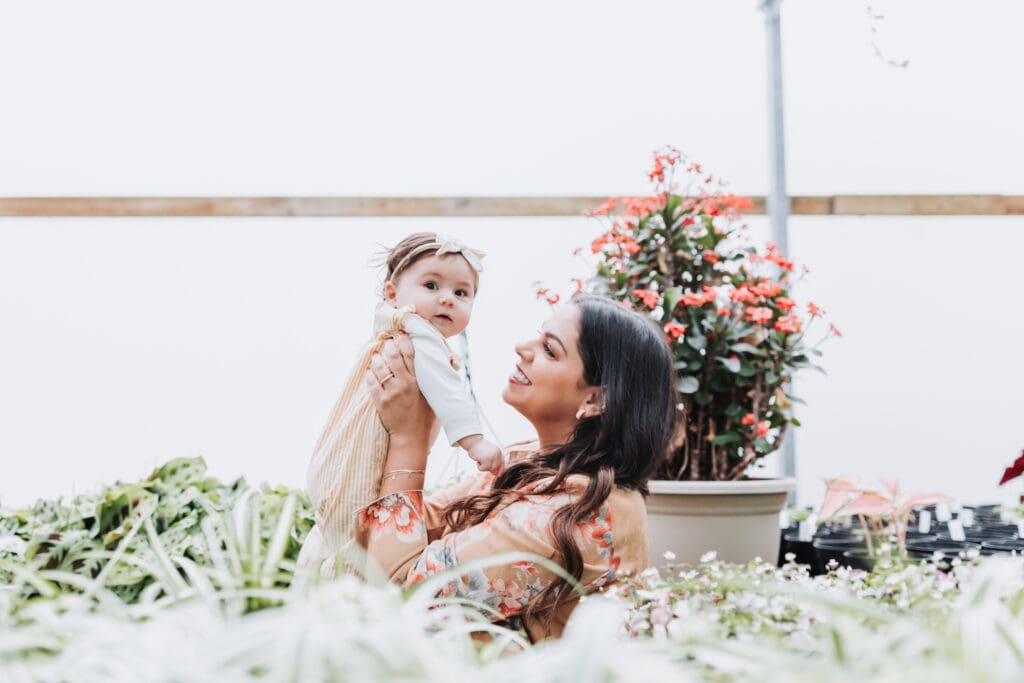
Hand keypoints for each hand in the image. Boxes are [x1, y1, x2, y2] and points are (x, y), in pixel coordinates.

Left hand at [365, 334, 438, 449]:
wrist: (412, 439)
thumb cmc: (428, 418)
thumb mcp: (439, 396)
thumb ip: (444, 378)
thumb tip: (453, 360)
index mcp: (420, 381)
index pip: (412, 354)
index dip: (405, 341)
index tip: (402, 333)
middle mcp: (406, 385)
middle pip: (394, 357)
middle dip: (389, 345)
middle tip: (387, 340)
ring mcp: (392, 393)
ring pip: (381, 368)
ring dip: (377, 358)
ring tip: (377, 354)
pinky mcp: (381, 402)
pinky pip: (371, 383)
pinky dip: (370, 374)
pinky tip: (370, 370)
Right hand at [468, 440, 504, 475]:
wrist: (472, 441)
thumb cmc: (478, 447)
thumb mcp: (488, 453)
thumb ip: (492, 461)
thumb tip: (495, 473)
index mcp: (498, 451)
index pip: (502, 463)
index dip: (500, 470)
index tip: (498, 475)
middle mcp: (497, 453)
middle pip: (495, 467)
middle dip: (489, 468)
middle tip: (482, 464)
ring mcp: (492, 456)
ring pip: (490, 469)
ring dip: (483, 467)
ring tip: (479, 460)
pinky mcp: (486, 459)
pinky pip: (483, 469)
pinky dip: (479, 467)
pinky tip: (477, 460)